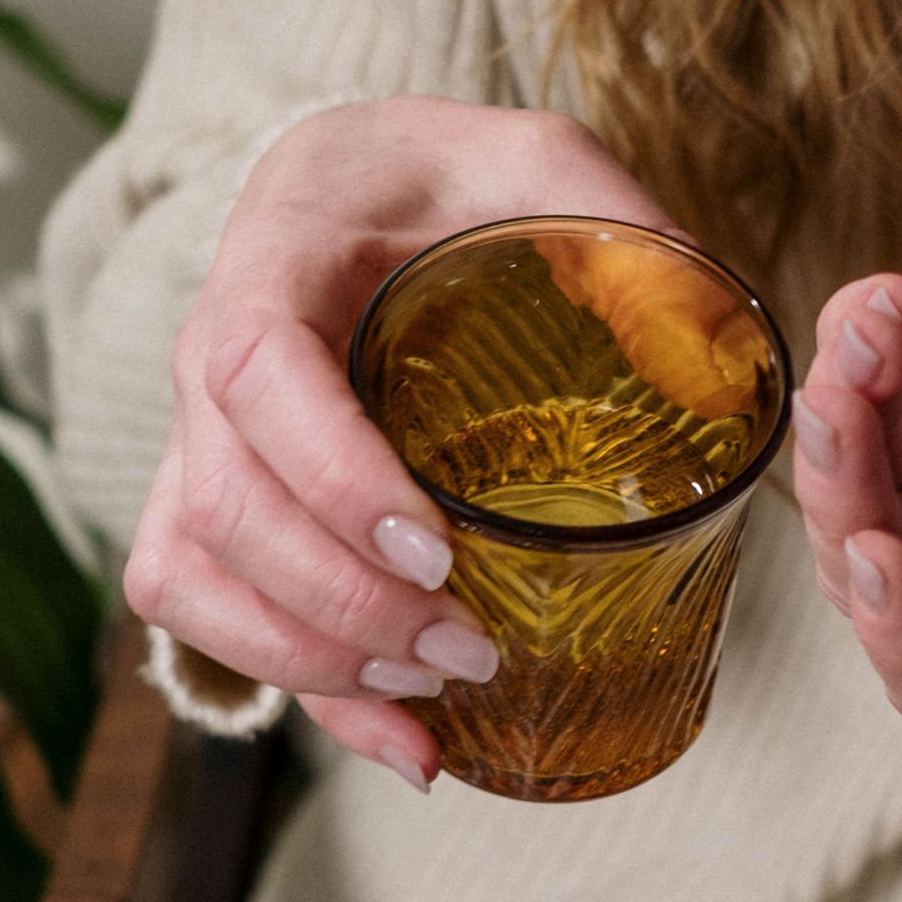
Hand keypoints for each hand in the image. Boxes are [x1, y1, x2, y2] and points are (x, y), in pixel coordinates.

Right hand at [121, 97, 680, 790]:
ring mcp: (200, 432)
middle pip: (221, 502)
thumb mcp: (541, 161)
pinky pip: (204, 606)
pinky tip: (405, 741)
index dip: (330, 473)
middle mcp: (210, 352)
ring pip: (187, 570)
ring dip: (304, 657)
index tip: (435, 549)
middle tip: (466, 649)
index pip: (256, 370)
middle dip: (339, 603)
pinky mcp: (216, 497)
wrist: (356, 181)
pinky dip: (295, 689)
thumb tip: (714, 359)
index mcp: (279, 253)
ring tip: (434, 692)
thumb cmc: (447, 174)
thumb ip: (619, 228)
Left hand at [793, 206, 901, 783]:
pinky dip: (856, 326)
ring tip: (872, 342)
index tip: (884, 561)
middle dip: (839, 498)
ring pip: (854, 456)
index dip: (899, 638)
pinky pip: (871, 347)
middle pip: (867, 560)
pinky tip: (890, 302)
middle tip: (846, 418)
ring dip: (834, 406)